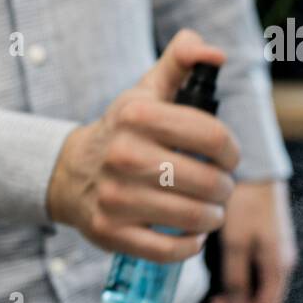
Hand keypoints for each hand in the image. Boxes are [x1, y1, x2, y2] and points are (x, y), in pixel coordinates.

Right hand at [47, 29, 240, 261]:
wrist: (70, 172)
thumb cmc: (125, 130)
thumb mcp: (147, 90)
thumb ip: (182, 60)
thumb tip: (217, 53)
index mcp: (138, 116)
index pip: (212, 135)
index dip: (231, 151)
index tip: (228, 158)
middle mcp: (124, 155)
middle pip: (206, 181)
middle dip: (224, 188)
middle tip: (221, 188)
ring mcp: (115, 197)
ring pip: (191, 216)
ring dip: (212, 217)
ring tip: (211, 211)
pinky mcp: (110, 232)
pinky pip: (167, 250)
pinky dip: (189, 246)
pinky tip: (193, 235)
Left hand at [209, 179, 296, 302]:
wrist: (258, 170)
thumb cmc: (247, 203)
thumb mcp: (236, 242)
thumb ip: (236, 277)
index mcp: (279, 265)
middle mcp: (284, 261)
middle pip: (267, 301)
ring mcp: (280, 251)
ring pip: (263, 287)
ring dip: (242, 297)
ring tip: (217, 295)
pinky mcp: (272, 241)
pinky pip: (262, 273)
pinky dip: (245, 282)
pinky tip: (227, 275)